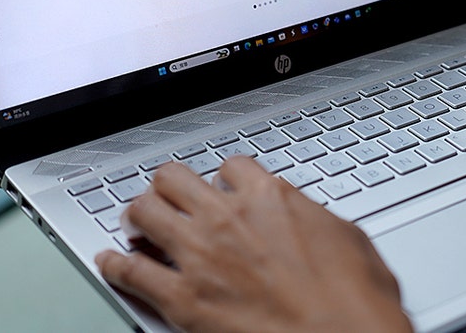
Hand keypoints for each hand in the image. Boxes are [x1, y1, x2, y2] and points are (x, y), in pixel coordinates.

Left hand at [95, 157, 411, 332]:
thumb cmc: (354, 301)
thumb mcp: (347, 238)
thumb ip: (311, 216)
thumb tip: (303, 214)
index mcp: (272, 198)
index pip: (231, 165)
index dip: (225, 177)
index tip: (223, 187)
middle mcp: (229, 218)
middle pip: (174, 178)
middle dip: (169, 186)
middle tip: (168, 198)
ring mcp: (201, 257)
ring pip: (144, 211)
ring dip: (138, 214)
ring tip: (137, 222)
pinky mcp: (182, 300)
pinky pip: (130, 271)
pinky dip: (115, 264)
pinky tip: (110, 261)